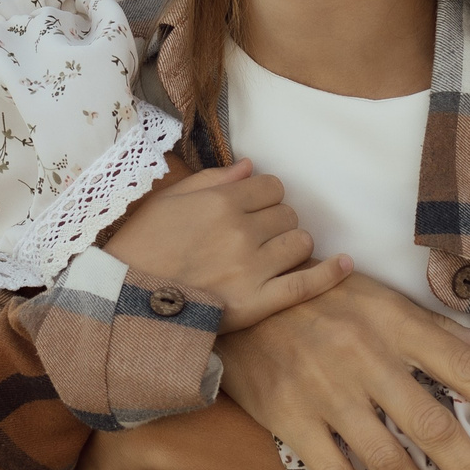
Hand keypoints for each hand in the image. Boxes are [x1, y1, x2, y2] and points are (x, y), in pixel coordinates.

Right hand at [101, 158, 350, 331]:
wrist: (122, 302)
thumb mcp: (166, 202)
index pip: (270, 187)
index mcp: (220, 202)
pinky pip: (305, 284)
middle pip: (287, 214)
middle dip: (277, 222)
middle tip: (257, 237)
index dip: (265, 198)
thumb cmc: (138, 247)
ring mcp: (252, 268)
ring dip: (293, 245)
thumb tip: (250, 166)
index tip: (253, 211)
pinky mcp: (258, 303)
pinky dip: (331, 274)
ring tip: (274, 255)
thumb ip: (211, 180)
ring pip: (300, 243)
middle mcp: (241, 230)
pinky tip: (346, 264)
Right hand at [214, 272, 469, 469]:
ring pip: (387, 460)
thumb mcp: (382, 299)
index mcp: (396, 324)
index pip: (467, 371)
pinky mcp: (289, 417)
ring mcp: (325, 391)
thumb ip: (441, 330)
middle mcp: (365, 357)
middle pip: (433, 427)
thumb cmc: (320, 299)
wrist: (237, 301)